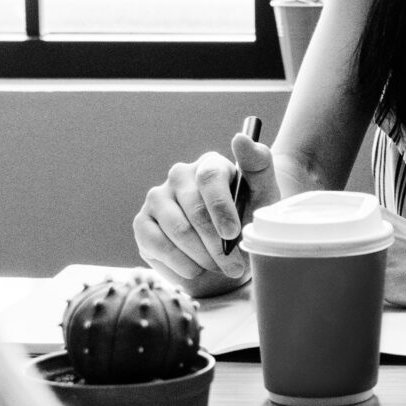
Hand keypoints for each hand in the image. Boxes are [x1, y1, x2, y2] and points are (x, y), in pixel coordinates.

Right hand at [133, 130, 279, 297]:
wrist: (228, 249)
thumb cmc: (248, 218)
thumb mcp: (264, 194)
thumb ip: (259, 162)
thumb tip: (241, 137)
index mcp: (209, 164)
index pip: (209, 178)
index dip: (221, 209)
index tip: (233, 235)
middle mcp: (179, 176)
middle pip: (195, 211)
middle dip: (217, 245)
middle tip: (234, 266)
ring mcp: (157, 198)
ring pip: (177, 230)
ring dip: (202, 257)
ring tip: (219, 268)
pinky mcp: (142, 222)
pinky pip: (156, 244)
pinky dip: (179, 264)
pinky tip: (195, 268)